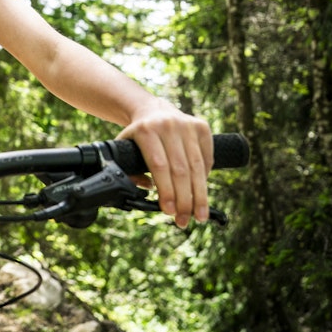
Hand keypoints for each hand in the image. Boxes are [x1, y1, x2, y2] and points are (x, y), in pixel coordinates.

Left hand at [118, 105, 213, 226]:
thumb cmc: (138, 138)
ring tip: (199, 216)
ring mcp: (187, 125)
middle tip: (183, 221)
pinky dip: (205, 178)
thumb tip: (145, 189)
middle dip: (184, 199)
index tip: (169, 211)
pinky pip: (207, 158)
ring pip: (197, 166)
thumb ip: (129, 171)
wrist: (153, 110)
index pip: (159, 165)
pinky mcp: (202, 127)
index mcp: (146, 130)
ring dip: (199, 195)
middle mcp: (168, 126)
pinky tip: (201, 194)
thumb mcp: (125, 149)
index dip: (166, 190)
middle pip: (180, 169)